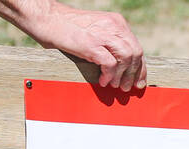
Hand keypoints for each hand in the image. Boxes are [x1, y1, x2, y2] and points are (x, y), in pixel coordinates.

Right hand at [0, 2, 146, 90]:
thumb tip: (124, 68)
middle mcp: (113, 26)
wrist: (48, 20)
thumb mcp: (97, 32)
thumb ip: (111, 44)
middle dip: (133, 74)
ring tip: (114, 85)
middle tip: (126, 87)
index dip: (140, 68)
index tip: (139, 82)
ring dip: (122, 76)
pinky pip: (110, 63)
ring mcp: (103, 34)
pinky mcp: (91, 43)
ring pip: (126, 57)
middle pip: (135, 53)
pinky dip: (109, 75)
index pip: (136, 47)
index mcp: (116, 23)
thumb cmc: (70, 29)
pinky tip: (102, 81)